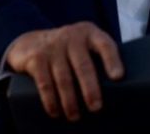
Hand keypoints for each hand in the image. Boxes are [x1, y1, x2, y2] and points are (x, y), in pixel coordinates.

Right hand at [5, 22, 123, 120]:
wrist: (30, 42)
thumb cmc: (67, 51)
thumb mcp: (83, 47)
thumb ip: (98, 59)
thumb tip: (119, 89)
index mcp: (89, 34)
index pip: (104, 44)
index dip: (112, 60)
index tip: (118, 77)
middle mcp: (71, 37)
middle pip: (83, 65)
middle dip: (90, 89)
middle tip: (95, 107)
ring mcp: (52, 46)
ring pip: (64, 77)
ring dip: (70, 100)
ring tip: (74, 116)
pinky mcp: (36, 57)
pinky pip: (45, 82)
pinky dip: (50, 100)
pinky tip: (55, 111)